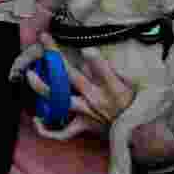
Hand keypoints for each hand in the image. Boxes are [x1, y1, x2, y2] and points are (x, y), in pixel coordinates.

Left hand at [25, 34, 173, 160]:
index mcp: (114, 88)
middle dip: (55, 56)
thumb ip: (125, 65)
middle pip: (72, 76)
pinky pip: (63, 132)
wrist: (144, 135)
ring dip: (42, 87)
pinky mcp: (84, 125)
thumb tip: (113, 46)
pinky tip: (36, 121)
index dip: (96, 61)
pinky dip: (48, 130)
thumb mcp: (141, 82)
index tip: (86, 49)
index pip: (104, 73)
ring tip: (29, 74)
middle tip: (44, 38)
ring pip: (60, 100)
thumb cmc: (140, 103)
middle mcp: (98, 99)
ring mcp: (88, 113)